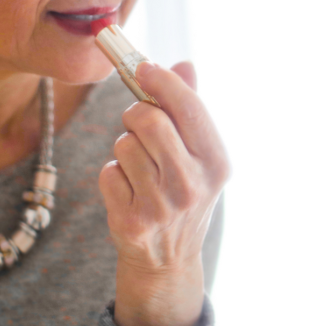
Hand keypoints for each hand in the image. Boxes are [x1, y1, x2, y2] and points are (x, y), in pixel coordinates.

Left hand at [98, 61, 229, 325]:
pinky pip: (108, 172)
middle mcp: (193, 184)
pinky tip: (129, 189)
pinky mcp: (131, 222)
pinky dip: (113, 175)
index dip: (162, 80)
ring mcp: (162, 206)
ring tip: (139, 164)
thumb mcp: (200, 155)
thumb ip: (191, 107)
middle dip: (137, 114)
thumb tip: (184, 63)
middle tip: (138, 121)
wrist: (169, 261)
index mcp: (216, 161)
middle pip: (149, 120)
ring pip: (124, 144)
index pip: (188, 107)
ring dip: (125, 147)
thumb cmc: (184, 193)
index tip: (143, 68)